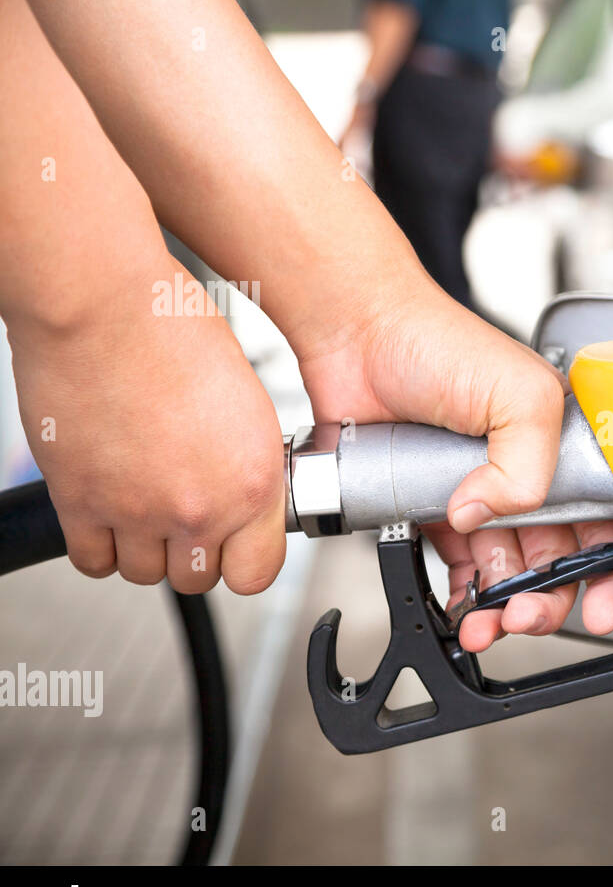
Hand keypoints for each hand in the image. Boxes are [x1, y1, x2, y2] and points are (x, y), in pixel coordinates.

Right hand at [9, 257, 287, 594]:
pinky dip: (101, 546)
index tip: (237, 544)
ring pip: (145, 574)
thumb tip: (244, 499)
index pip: (257, 573)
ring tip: (147, 506)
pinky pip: (93, 562)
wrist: (102, 307)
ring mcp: (137, 510)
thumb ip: (248, 468)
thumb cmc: (173, 333)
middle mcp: (198, 506)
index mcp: (252, 482)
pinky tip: (110, 514)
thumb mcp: (248, 406)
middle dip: (194, 553)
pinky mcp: (80, 503)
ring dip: (146, 548)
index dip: (244, 560)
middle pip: (198, 579)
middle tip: (186, 515)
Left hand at [296, 277, 612, 651]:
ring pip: (511, 570)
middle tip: (529, 615)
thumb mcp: (517, 394)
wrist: (358, 336)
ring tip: (489, 623)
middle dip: (550, 598)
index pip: (607, 518)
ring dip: (505, 606)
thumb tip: (488, 516)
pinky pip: (461, 566)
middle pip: (560, 556)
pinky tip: (464, 610)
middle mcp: (531, 471)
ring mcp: (484, 493)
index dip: (609, 567)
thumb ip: (528, 466)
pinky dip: (465, 595)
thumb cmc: (439, 341)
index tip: (600, 605)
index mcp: (566, 444)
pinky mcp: (438, 508)